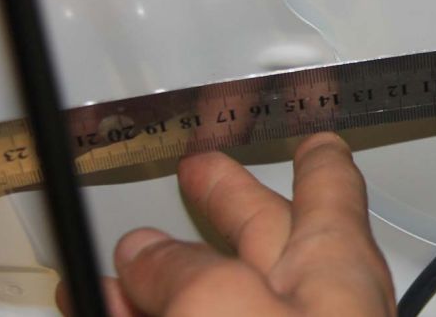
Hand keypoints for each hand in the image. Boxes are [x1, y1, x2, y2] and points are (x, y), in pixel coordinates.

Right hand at [58, 132, 395, 315]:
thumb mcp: (234, 311)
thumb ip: (188, 276)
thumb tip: (142, 252)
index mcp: (330, 270)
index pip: (327, 191)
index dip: (316, 158)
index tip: (315, 136)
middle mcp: (307, 311)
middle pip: (264, 236)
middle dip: (228, 201)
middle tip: (201, 172)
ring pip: (212, 300)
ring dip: (162, 276)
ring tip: (118, 258)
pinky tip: (104, 312)